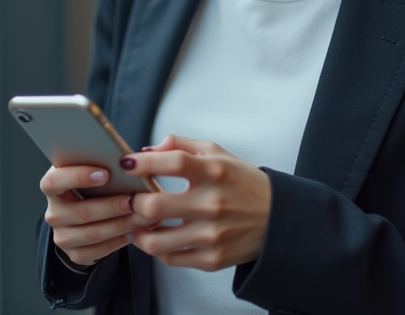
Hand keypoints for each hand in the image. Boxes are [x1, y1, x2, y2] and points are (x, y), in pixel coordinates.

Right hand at [41, 165, 157, 266]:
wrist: (88, 216)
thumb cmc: (96, 186)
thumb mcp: (94, 171)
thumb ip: (104, 165)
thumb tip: (130, 162)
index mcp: (53, 185)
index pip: (54, 181)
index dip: (77, 177)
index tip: (105, 174)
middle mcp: (53, 212)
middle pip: (80, 212)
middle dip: (110, 206)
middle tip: (133, 200)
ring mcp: (61, 235)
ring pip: (92, 233)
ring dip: (120, 225)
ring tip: (142, 216)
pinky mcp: (74, 254)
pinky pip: (98, 251)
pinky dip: (118, 241)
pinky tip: (134, 232)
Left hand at [124, 135, 269, 271]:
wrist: (277, 219)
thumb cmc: (244, 183)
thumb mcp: (218, 153)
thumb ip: (181, 146)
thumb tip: (148, 150)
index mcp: (214, 172)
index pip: (172, 163)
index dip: (143, 163)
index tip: (126, 164)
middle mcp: (212, 204)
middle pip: (154, 206)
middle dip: (133, 203)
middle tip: (131, 199)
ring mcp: (211, 235)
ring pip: (156, 240)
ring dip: (139, 231)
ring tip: (139, 223)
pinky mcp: (212, 259)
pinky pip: (170, 258)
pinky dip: (158, 249)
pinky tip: (160, 236)